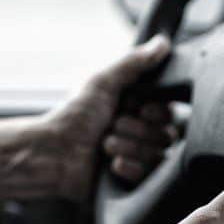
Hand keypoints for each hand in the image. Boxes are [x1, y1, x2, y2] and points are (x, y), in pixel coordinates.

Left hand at [49, 35, 172, 200]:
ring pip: (158, 156)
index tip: (140, 109)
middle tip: (113, 126)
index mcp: (136, 109)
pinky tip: (111, 164)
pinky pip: (148, 176)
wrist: (53, 154)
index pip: (170, 113)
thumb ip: (134, 62)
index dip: (157, 112)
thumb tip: (162, 42)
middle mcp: (139, 133)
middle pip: (166, 135)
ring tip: (105, 145)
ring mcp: (136, 158)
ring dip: (130, 148)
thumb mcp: (102, 82)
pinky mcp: (130, 181)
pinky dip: (129, 168)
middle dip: (138, 131)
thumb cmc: (73, 116)